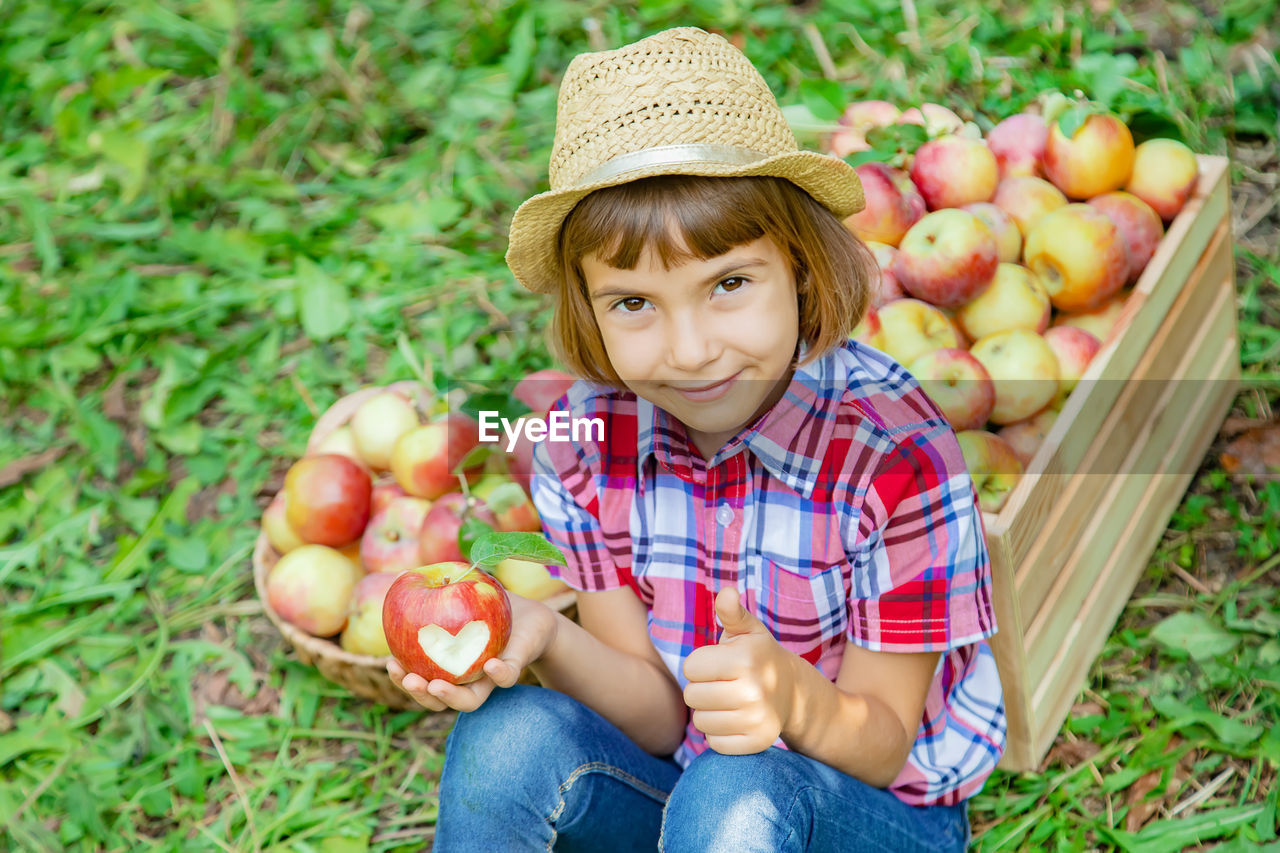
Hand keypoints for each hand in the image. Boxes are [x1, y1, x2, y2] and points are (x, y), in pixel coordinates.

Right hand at [386, 591, 559, 712]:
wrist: (533, 617)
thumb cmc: (491, 608)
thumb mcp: (461, 595)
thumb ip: (435, 588)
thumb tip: (401, 571)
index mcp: (448, 666)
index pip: (421, 681)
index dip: (403, 679)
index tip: (391, 663)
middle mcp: (467, 679)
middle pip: (440, 700)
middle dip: (421, 695)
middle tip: (410, 680)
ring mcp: (491, 678)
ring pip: (470, 701)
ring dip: (451, 698)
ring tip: (436, 686)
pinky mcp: (515, 669)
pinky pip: (507, 678)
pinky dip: (498, 675)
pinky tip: (490, 665)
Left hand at [681, 586, 798, 754]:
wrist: (793, 691)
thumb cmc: (758, 655)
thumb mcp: (747, 630)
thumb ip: (731, 611)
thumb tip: (726, 593)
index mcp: (746, 658)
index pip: (690, 667)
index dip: (700, 664)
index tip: (719, 664)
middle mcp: (754, 690)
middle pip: (692, 696)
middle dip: (702, 688)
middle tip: (723, 683)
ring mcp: (758, 719)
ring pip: (701, 722)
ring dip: (709, 712)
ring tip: (728, 701)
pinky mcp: (757, 742)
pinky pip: (714, 744)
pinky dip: (719, 734)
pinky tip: (735, 719)